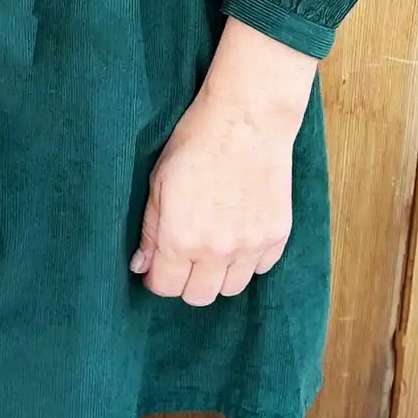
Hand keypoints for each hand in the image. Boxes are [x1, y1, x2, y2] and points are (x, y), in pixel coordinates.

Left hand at [129, 20, 313, 303]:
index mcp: (181, 239)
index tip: (156, 267)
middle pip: (199, 296)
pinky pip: (260, 268)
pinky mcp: (277, 236)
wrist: (246, 120)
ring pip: (231, 289)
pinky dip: (247, 260)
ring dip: (218, 275)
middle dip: (185, 282)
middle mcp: (217, 251)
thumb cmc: (196, 144)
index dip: (156, 278)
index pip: (166, 288)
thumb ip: (149, 230)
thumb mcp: (158, 184)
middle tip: (182, 258)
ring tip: (212, 247)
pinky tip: (238, 234)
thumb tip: (141, 265)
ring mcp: (250, 246)